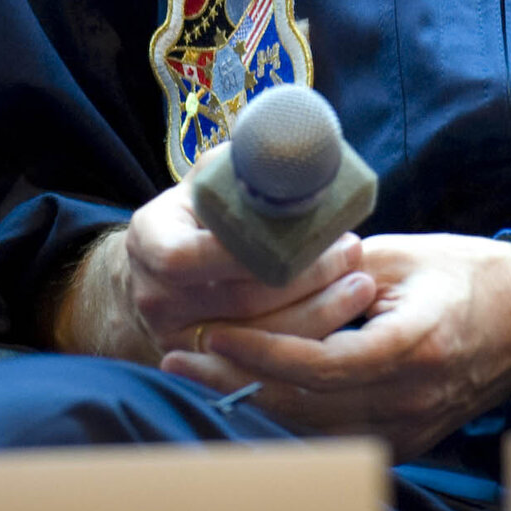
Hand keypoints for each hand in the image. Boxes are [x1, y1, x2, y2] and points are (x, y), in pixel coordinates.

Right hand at [50, 182, 376, 363]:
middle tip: (353, 252)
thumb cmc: (200, 210)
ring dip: (316, 312)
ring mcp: (175, 337)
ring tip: (359, 283)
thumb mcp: (211, 177)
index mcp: (151, 240)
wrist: (164, 265)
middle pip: (238, 301)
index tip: (302, 238)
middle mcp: (155, 296)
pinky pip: (261, 363)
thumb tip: (300, 143)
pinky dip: (303, 341)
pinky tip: (340, 317)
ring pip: (257, 339)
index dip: (244, 253)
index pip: (188, 257)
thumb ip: (246, 166)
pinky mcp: (204, 366)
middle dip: (304, 278)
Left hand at [160, 230, 510, 456]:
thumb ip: (340, 272)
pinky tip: (247, 398)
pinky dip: (288, 421)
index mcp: (414, 343)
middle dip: (236, 382)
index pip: (322, 364)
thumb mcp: (405, 254)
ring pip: (312, 431)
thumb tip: (274, 278)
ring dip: (252, 406)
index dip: (263, 352)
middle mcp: (411, 397)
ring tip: (197, 378)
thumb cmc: (468, 272)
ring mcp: (410, 429)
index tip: (215, 333)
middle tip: (179, 359)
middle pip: (306, 405)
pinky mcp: (408, 444)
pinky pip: (334, 439)